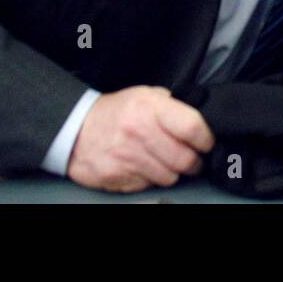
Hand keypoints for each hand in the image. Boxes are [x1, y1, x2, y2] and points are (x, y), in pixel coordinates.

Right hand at [67, 86, 213, 192]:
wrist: (76, 130)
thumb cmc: (116, 112)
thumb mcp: (144, 95)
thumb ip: (171, 105)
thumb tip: (199, 118)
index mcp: (150, 107)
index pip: (192, 127)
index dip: (206, 138)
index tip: (206, 142)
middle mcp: (139, 132)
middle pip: (185, 159)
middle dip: (194, 162)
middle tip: (192, 158)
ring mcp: (127, 157)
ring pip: (170, 177)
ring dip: (173, 172)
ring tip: (166, 161)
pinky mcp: (117, 177)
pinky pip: (149, 185)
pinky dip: (152, 179)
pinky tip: (146, 167)